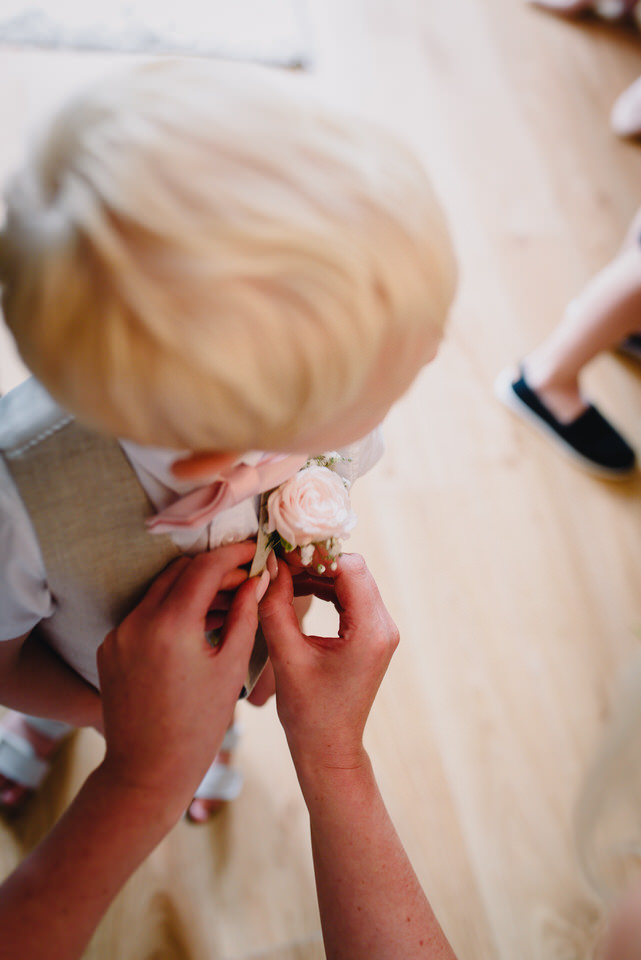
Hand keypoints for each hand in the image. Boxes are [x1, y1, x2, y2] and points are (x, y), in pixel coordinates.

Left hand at [97, 542, 262, 817]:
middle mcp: (138, 620)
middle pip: (181, 571)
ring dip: (193, 587)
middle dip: (215, 568)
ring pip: (161, 589)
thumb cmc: (198, 727)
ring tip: (226, 601)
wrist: (147, 771)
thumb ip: (246, 615)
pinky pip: (144, 613)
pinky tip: (196, 626)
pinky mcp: (110, 646)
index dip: (235, 554)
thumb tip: (258, 580)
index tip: (256, 552)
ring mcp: (119, 632)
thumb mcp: (231, 668)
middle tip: (245, 578)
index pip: (206, 567)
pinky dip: (171, 609)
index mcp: (172, 624)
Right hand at [258, 553, 398, 773]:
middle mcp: (383, 626)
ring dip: (317, 574)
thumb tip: (270, 566)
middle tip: (278, 563)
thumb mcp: (286, 656)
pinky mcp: (371, 635)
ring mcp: (380, 630)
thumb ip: (276, 607)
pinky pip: (350, 597)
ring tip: (281, 577)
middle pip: (352, 570)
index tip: (282, 554)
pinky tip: (295, 591)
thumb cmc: (308, 712)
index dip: (314, 555)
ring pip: (351, 580)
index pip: (349, 569)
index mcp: (370, 631)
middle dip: (314, 561)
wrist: (329, 749)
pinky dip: (324, 589)